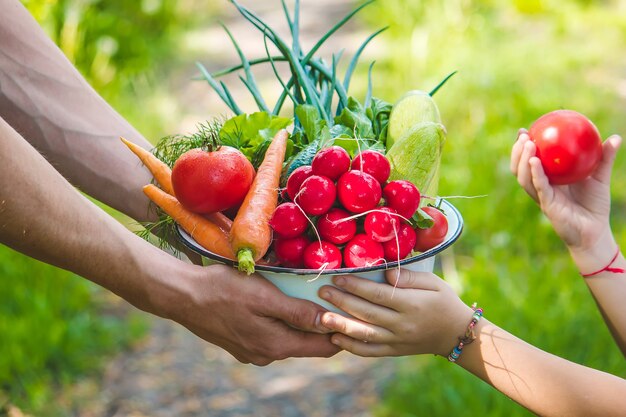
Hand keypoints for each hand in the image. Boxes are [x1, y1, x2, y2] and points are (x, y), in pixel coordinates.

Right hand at [161, 264, 339, 365]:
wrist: (182, 296)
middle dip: (323, 325)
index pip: (323, 347)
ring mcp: (252, 351)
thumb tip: (329, 323)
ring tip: (312, 298)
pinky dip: (282, 321)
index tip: (356, 314)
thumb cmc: (223, 290)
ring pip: (289, 338)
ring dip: (301, 321)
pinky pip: (272, 334)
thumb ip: (297, 313)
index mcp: (276, 346)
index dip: (342, 332)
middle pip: (306, 343)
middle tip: (338, 301)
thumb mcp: (264, 297)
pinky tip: (282, 303)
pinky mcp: (241, 343)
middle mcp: (266, 355)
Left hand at [317, 270, 471, 356]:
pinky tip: (335, 338)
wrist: (456, 334)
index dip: (356, 286)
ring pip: (365, 334)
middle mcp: (402, 324)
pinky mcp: (394, 351)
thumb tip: (387, 273)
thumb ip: (410, 277)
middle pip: (367, 313)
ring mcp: (397, 340)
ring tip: (322, 317)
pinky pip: (369, 352)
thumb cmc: (444, 302)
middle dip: (342, 301)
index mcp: (412, 304)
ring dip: (341, 326)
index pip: (378, 294)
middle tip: (322, 291)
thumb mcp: (434, 283)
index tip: (338, 277)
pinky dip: (351, 346)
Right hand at [511, 131, 620, 269]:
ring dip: (522, 159)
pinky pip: (538, 186)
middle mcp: (541, 187)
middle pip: (520, 168)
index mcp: (549, 179)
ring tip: (527, 143)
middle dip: (517, 151)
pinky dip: (534, 173)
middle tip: (523, 135)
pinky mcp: (546, 204)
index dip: (524, 147)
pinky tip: (534, 160)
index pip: (531, 161)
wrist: (595, 230)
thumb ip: (605, 158)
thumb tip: (615, 137)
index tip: (526, 131)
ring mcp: (541, 196)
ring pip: (523, 177)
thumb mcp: (600, 177)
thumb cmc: (595, 205)